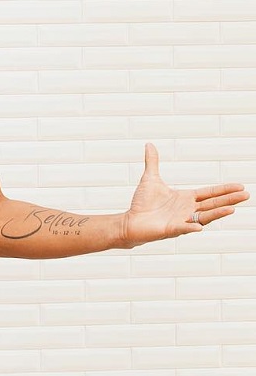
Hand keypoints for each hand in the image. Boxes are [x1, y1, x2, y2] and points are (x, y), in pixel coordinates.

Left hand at [124, 143, 249, 246]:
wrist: (130, 221)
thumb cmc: (142, 203)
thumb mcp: (150, 179)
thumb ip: (153, 162)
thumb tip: (149, 144)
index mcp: (186, 198)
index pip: (209, 193)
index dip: (224, 190)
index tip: (241, 186)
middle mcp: (187, 210)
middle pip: (212, 204)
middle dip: (229, 200)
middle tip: (246, 195)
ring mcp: (181, 221)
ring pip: (203, 217)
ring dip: (217, 213)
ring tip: (232, 209)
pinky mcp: (171, 230)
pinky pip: (183, 229)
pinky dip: (190, 227)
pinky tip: (198, 226)